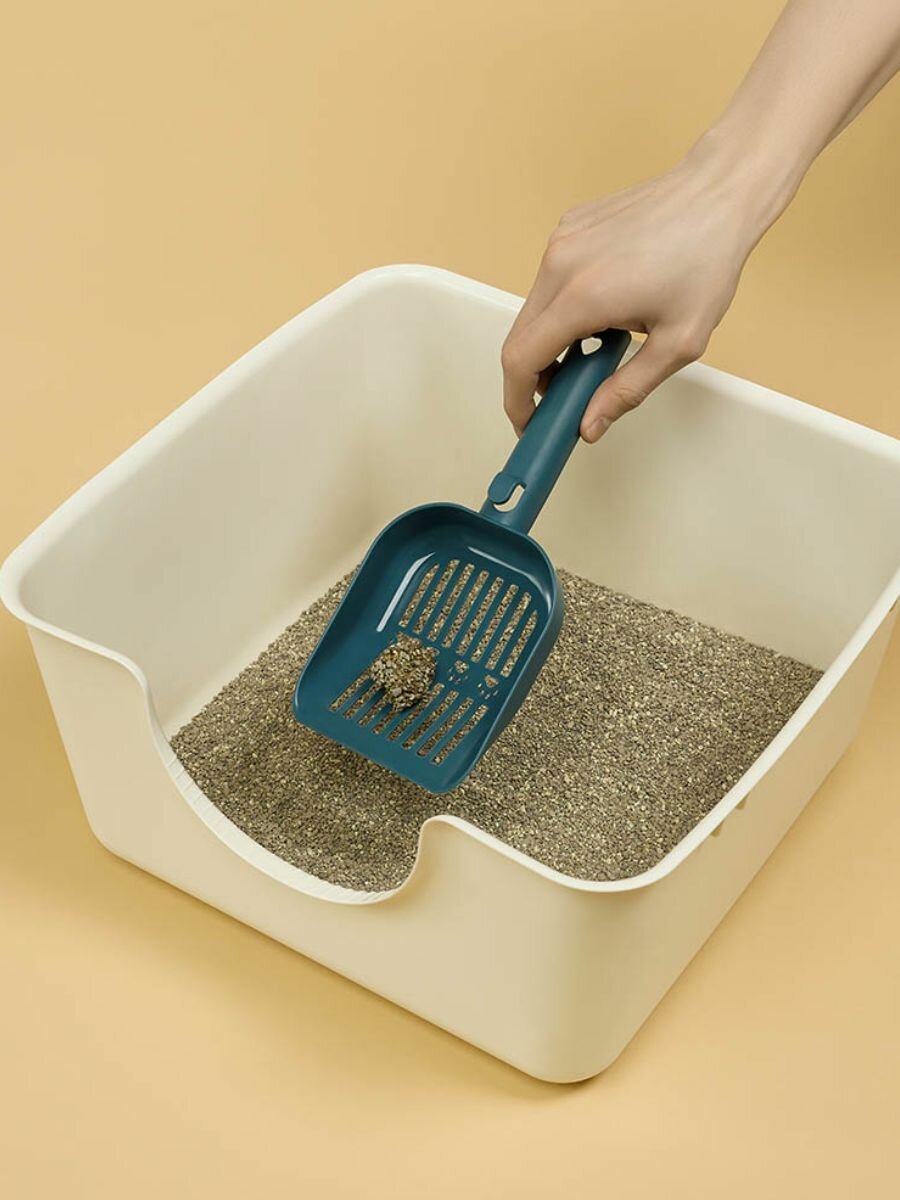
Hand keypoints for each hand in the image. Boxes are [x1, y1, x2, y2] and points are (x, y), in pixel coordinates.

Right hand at [501, 146, 765, 441]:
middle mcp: (560, 264)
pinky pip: (549, 283)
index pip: (521, 360)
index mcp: (582, 296)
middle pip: (520, 339)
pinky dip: (562, 311)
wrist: (718, 191)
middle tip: (564, 400)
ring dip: (551, 343)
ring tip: (593, 354)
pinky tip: (603, 315)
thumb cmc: (707, 260)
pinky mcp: (567, 230)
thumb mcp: (678, 343)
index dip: (518, 401)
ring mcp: (560, 242)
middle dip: (532, 378)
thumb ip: (627, 390)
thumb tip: (588, 426)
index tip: (530, 423)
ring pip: (533, 312)